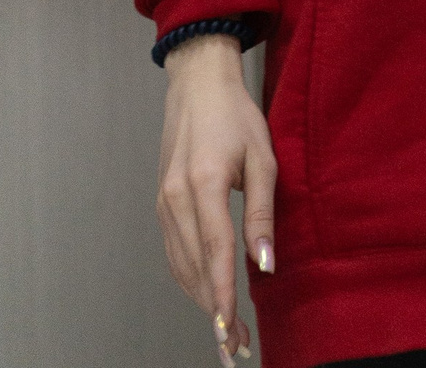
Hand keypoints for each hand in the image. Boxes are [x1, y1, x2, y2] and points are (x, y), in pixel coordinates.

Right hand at [157, 33, 274, 361]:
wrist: (196, 84)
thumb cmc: (235, 115)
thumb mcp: (262, 157)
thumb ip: (262, 213)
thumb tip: (265, 263)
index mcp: (202, 184)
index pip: (215, 254)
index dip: (225, 297)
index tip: (232, 332)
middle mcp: (175, 199)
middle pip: (195, 269)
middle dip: (216, 312)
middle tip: (237, 346)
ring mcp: (162, 204)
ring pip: (181, 267)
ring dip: (203, 301)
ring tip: (227, 331)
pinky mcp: (160, 205)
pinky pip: (174, 253)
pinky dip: (190, 279)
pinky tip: (208, 294)